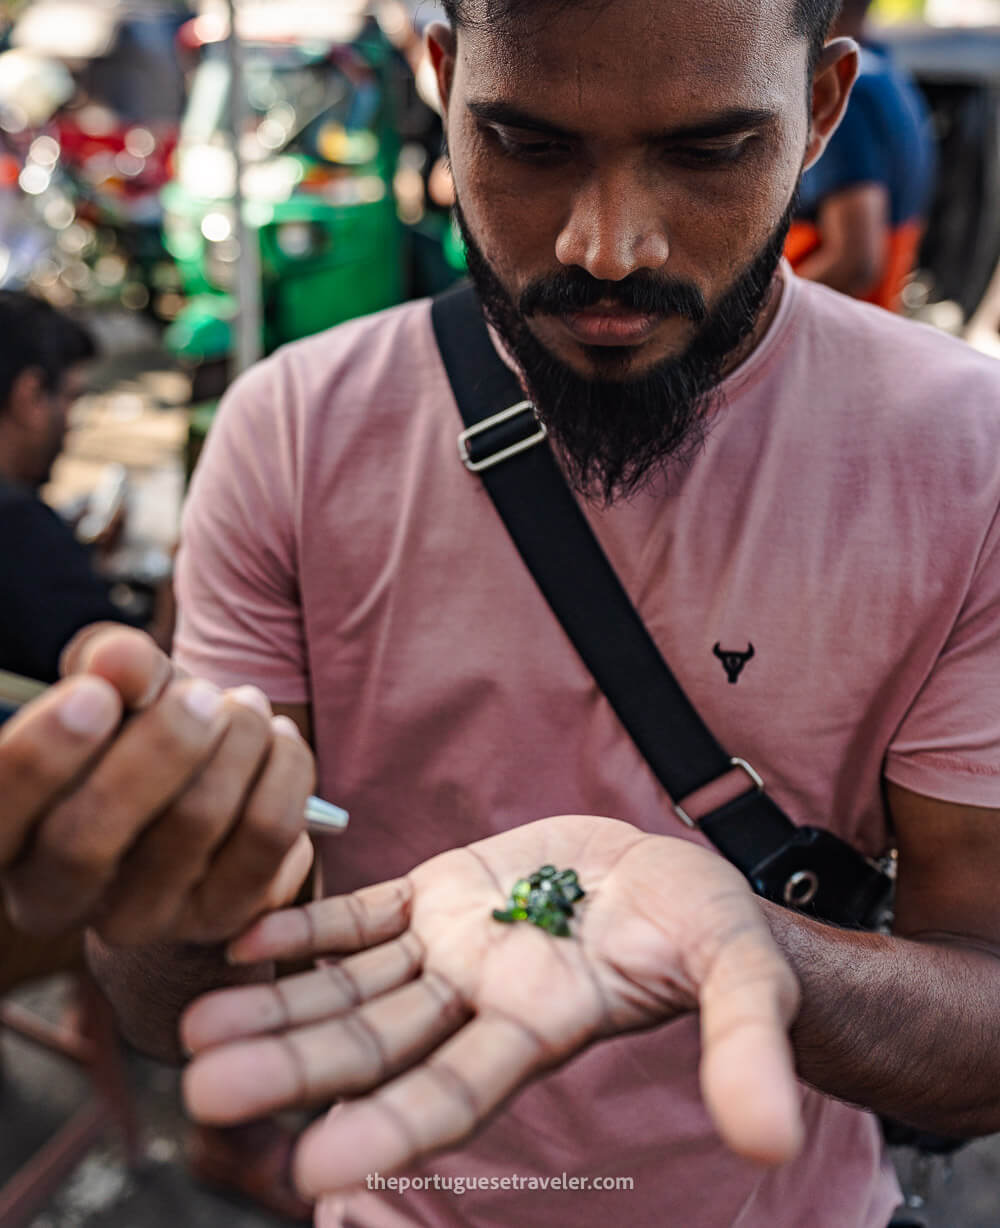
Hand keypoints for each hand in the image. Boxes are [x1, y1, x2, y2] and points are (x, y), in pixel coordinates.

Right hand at [0, 624, 314, 945]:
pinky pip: (266, 838)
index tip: (94, 696)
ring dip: (235, 743)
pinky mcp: (220, 918)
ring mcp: (139, 919)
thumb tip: (119, 658)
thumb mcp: (114, 685)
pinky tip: (277, 736)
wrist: (201, 781)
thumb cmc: (138, 725)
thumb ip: (108, 663)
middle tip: (199, 693)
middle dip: (158, 747)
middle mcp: (58, 897)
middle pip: (89, 838)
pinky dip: (283, 770)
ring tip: (245, 703)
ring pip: (191, 825)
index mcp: (8, 836)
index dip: (39, 758)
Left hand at [181, 816, 801, 1200]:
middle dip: (292, 1066)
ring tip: (193, 1029)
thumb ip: (745, 1050)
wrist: (671, 876)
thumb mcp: (741, 978)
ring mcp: (451, 946)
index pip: (457, 1089)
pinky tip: (244, 937)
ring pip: (350, 983)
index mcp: (541, 1027)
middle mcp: (478, 999)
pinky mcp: (440, 890)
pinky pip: (361, 913)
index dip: (390, 1127)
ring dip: (277, 1004)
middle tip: (203, 1088)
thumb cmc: (712, 932)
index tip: (312, 1169)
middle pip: (374, 1042)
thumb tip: (772, 1139)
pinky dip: (306, 924)